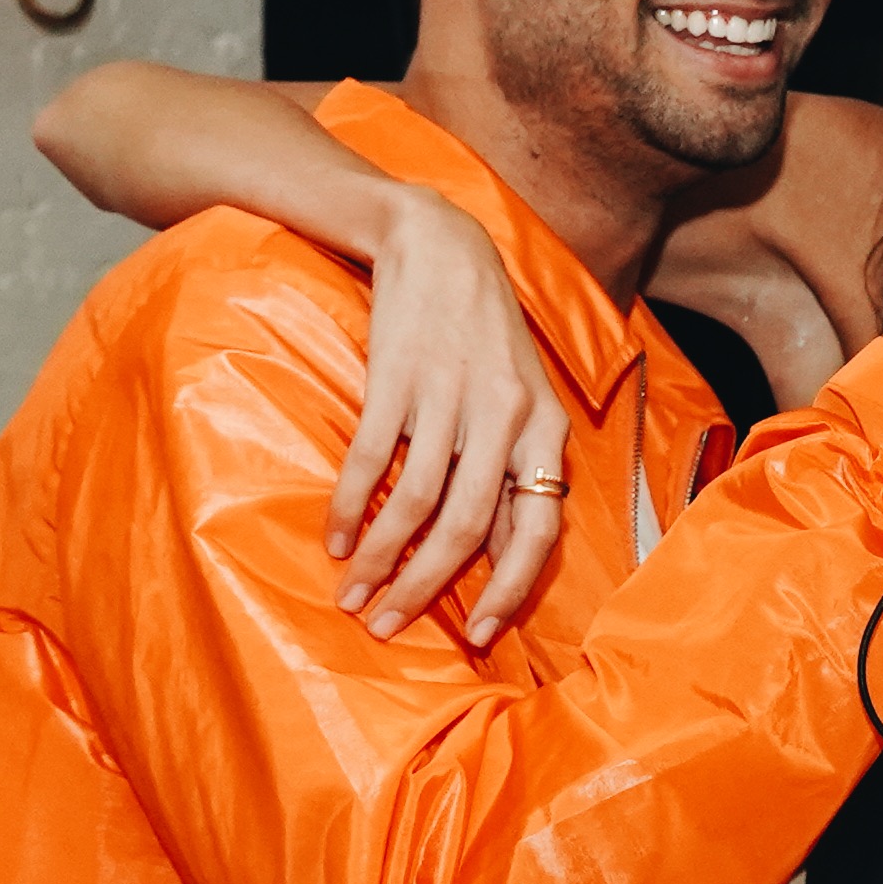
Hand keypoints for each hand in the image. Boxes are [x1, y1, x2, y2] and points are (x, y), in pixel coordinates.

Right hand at [332, 187, 571, 647]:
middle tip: (389, 627)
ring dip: (381, 559)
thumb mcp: (523, 399)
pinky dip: (351, 508)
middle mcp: (507, 418)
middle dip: (427, 589)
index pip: (539, 530)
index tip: (479, 637)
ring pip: (418, 504)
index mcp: (547, 430)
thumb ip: (517, 470)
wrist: (440, 246)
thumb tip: (503, 555)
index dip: (509, 590)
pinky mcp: (398, 378)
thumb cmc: (484, 337)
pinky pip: (372, 460)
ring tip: (353, 596)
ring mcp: (451, 397)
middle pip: (469, 529)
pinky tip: (335, 540)